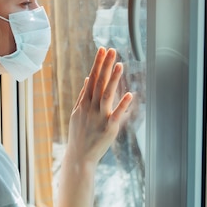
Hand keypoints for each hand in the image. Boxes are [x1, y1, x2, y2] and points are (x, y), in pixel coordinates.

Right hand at [67, 47, 133, 166]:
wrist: (79, 156)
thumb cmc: (79, 134)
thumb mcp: (77, 113)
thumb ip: (83, 95)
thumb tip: (88, 78)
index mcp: (84, 102)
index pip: (92, 78)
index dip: (98, 63)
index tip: (103, 50)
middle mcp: (91, 107)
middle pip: (99, 82)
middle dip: (105, 65)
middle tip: (112, 50)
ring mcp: (99, 117)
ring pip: (106, 94)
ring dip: (113, 79)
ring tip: (120, 64)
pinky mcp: (108, 128)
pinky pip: (116, 114)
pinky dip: (123, 104)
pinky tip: (130, 94)